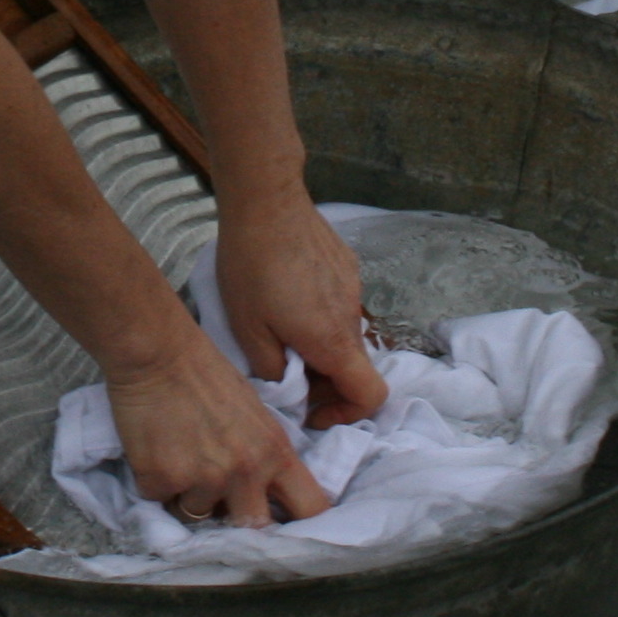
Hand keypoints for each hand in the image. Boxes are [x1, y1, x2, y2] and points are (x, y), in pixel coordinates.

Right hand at [105, 324, 332, 525]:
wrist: (159, 354)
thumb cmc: (207, 376)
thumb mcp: (257, 416)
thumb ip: (266, 457)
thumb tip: (262, 495)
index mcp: (275, 453)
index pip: (310, 508)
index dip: (302, 526)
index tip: (288, 529)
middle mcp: (244, 472)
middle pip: (254, 528)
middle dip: (238, 520)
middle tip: (221, 501)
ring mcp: (202, 480)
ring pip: (199, 514)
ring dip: (189, 496)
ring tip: (180, 457)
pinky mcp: (161, 480)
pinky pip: (160, 500)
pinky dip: (156, 483)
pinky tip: (156, 451)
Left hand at [211, 193, 387, 428]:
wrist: (266, 202)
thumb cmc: (251, 268)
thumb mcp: (248, 331)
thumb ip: (272, 371)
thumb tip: (287, 388)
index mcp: (333, 341)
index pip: (369, 396)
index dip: (345, 415)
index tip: (311, 412)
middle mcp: (353, 317)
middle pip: (354, 368)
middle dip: (323, 383)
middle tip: (283, 374)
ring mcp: (353, 288)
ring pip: (344, 336)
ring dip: (320, 349)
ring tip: (278, 332)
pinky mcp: (346, 266)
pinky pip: (339, 307)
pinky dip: (320, 318)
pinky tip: (285, 298)